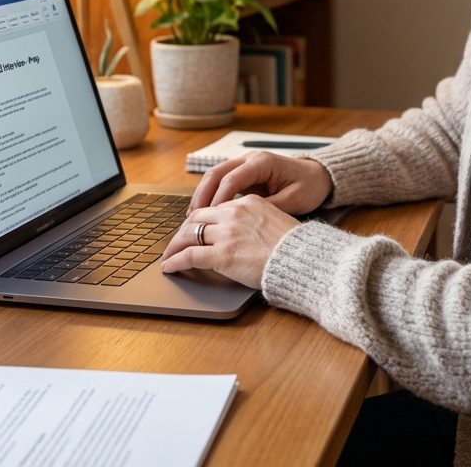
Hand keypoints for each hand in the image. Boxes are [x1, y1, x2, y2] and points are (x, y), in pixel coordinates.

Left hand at [161, 194, 298, 288]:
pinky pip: (189, 255)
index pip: (215, 208)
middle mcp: (234, 213)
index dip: (201, 220)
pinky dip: (175, 260)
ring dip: (175, 246)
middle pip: (197, 217)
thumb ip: (255, 221)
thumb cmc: (294, 246)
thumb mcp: (275, 220)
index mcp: (248, 202)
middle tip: (177, 242)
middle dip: (183, 230)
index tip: (195, 229)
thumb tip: (246, 233)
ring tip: (168, 256)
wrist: (302, 259)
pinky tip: (169, 266)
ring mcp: (227, 233)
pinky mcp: (222, 254)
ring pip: (189, 234)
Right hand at [187, 152, 333, 215]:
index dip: (217, 200)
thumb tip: (242, 221)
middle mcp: (250, 159)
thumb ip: (267, 208)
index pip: (231, 179)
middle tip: (192, 218)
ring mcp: (246, 164)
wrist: (320, 176)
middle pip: (216, 173)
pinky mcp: (245, 173)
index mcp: (261, 162)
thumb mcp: (292, 201)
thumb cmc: (309, 187)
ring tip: (193, 218)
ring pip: (215, 176)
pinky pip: (222, 182)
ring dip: (203, 195)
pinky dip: (212, 196)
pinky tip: (206, 213)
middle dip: (202, 196)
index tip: (207, 219)